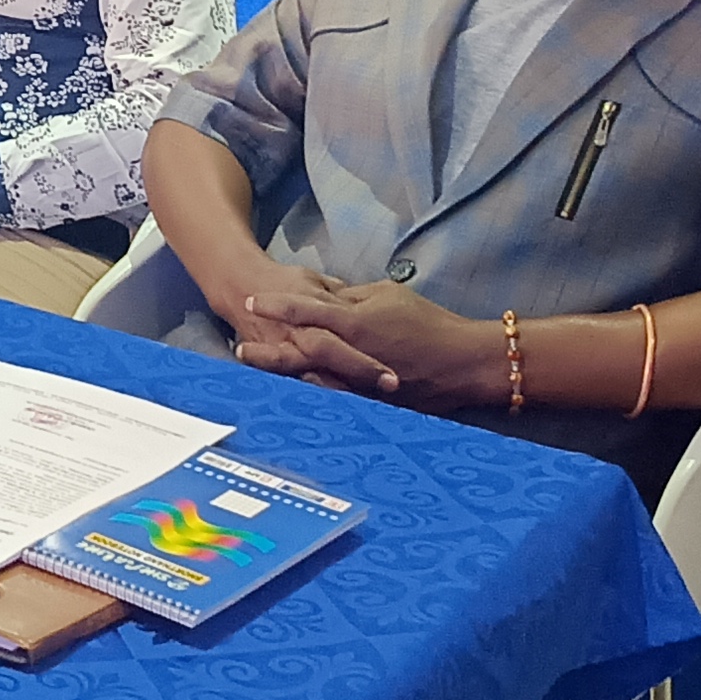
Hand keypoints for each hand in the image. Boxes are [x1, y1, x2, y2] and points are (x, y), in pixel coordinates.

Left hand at [233, 273, 494, 404]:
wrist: (461, 363)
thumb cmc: (427, 322)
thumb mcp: (386, 296)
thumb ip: (352, 297)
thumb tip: (327, 296)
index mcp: (353, 323)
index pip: (305, 309)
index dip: (276, 305)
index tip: (251, 300)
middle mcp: (349, 355)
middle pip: (297, 351)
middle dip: (266, 350)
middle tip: (239, 347)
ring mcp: (356, 383)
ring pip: (310, 378)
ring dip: (282, 373)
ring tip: (256, 369)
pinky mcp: (368, 403)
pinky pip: (333, 397)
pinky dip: (312, 392)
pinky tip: (293, 391)